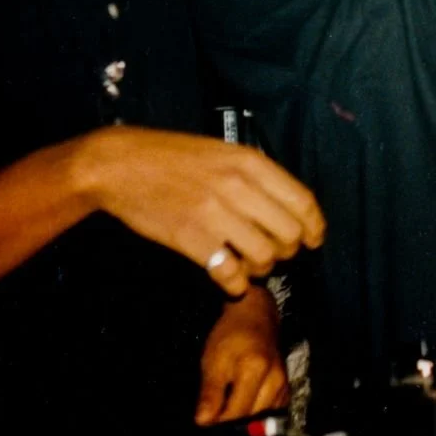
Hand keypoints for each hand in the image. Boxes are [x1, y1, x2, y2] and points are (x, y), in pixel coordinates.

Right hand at [77, 127, 324, 296]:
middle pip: (289, 234)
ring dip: (261, 268)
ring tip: (247, 264)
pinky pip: (231, 274)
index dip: (314, 227)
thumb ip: (256, 175)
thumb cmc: (173, 157)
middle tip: (273, 252)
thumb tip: (288, 207)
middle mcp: (239, 187)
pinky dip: (235, 283)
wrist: (120, 165)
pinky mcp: (191, 239)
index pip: (303, 201)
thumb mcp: (223, 152)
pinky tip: (228, 278)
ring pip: (264, 257)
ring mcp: (215, 214)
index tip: (314, 240)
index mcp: (251, 163)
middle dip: (287, 250)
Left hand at [196, 287, 287, 424]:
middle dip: (231, 420)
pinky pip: (273, 409)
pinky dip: (259, 411)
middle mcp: (275, 379)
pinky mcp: (286, 385)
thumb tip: (203, 421)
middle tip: (215, 411)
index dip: (218, 420)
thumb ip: (210, 393)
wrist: (255, 314)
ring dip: (246, 417)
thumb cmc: (231, 334)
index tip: (206, 417)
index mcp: (255, 370)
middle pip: (251, 417)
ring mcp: (283, 383)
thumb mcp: (213, 360)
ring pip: (263, 416)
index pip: (236, 413)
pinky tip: (246, 402)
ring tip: (229, 405)